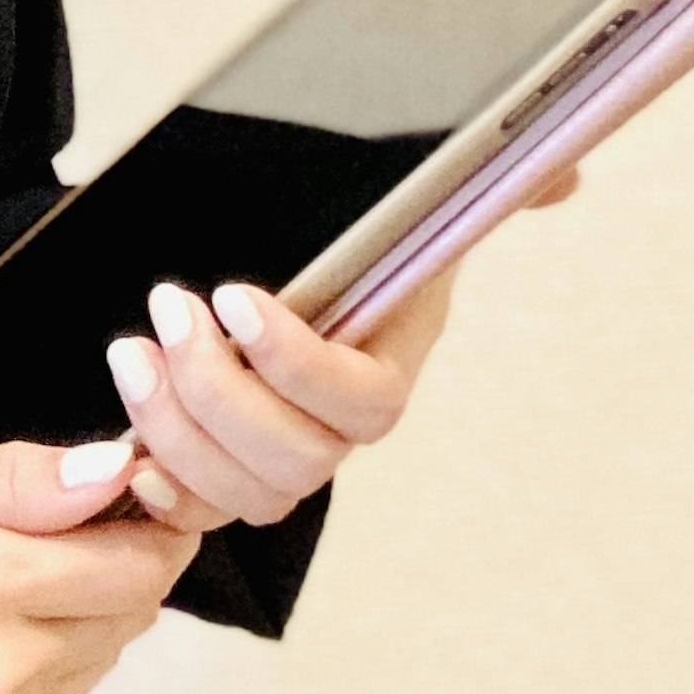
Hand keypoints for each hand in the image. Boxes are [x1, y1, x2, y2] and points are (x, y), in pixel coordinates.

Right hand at [0, 436, 194, 693]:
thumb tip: (109, 467)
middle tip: (30, 549)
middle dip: (105, 562)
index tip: (121, 496)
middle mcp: (5, 672)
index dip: (144, 516)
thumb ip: (10, 479)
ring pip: (107, 654)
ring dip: (73, 621)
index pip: (140, 552)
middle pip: (135, 602)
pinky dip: (43, 680)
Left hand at [105, 157, 588, 532]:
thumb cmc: (355, 230)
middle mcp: (341, 426)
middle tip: (166, 313)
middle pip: (296, 462)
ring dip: (176, 429)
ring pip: (242, 493)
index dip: (299, 365)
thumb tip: (565, 176)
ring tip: (133, 351)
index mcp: (390, 361)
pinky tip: (128, 445)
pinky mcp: (226, 471)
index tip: (235, 295)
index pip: (365, 403)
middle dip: (218, 394)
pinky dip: (165, 491)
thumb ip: (487, 181)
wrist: (284, 257)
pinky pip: (203, 517)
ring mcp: (284, 456)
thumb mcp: (414, 194)